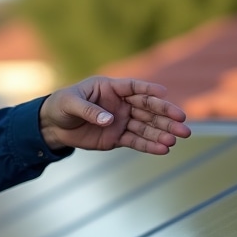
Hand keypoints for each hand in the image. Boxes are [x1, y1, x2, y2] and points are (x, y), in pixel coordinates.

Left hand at [39, 76, 190, 154]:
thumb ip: (90, 111)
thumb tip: (110, 120)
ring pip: (146, 126)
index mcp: (111, 88)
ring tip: (176, 139)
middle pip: (148, 108)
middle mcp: (121, 103)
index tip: (164, 93)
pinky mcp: (118, 137)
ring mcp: (122, 121)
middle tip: (183, 122)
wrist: (53, 126)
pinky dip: (150, 146)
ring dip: (162, 133)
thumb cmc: (61, 106)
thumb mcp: (71, 104)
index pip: (135, 87)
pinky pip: (136, 141)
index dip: (149, 90)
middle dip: (165, 115)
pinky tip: (164, 149)